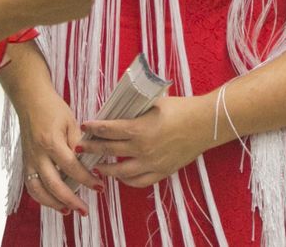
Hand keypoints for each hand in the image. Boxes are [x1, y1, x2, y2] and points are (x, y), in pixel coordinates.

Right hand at [17, 82, 101, 215]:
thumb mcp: (71, 122)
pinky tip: (54, 202)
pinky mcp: (25, 161)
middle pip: (53, 184)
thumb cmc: (52, 108)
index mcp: (51, 142)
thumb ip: (78, 144)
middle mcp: (37, 154)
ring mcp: (29, 159)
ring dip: (53, 204)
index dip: (86, 179)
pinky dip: (41, 197)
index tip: (99, 186)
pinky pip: (31, 185)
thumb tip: (89, 163)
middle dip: (70, 200)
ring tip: (68, 211)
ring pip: (38, 190)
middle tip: (85, 210)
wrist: (30, 99)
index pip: (71, 167)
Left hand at [80, 94, 214, 188]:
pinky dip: (127, 181)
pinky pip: (139, 182)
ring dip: (106, 169)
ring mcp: (152, 163)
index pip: (109, 130)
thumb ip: (135, 107)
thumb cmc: (181, 108)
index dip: (94, 128)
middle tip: (81, 147)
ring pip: (121, 172)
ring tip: (96, 166)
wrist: (205, 123)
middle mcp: (142, 149)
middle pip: (109, 151)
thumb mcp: (154, 102)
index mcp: (139, 129)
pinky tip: (120, 177)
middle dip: (92, 148)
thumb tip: (118, 107)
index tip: (85, 126)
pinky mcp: (162, 172)